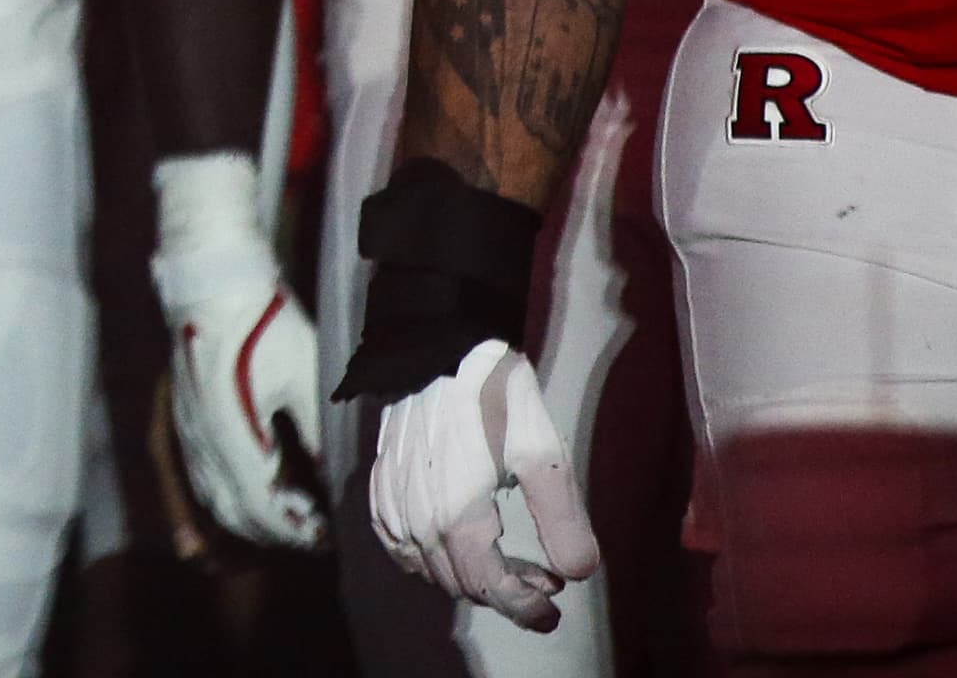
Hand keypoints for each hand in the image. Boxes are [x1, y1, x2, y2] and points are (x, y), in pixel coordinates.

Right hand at [160, 274, 325, 549]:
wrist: (211, 282)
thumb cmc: (266, 323)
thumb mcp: (306, 375)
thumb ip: (317, 434)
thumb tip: (330, 481)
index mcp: (232, 430)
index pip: (260, 507)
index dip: (295, 531)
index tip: (328, 536)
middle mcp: (200, 440)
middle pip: (232, 514)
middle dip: (275, 534)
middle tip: (315, 534)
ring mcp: (185, 432)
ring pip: (210, 502)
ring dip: (246, 524)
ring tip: (285, 525)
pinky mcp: (181, 422)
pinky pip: (193, 480)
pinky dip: (216, 505)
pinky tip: (241, 504)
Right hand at [369, 340, 596, 631]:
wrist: (439, 344)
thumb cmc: (494, 394)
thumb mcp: (542, 453)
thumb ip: (563, 520)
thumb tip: (577, 575)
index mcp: (458, 515)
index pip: (490, 588)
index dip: (525, 609)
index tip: (552, 612)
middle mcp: (417, 518)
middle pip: (460, 583)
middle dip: (504, 591)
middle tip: (542, 575)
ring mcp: (392, 502)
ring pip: (427, 568)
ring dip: (467, 576)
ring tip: (505, 558)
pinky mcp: (379, 484)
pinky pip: (395, 542)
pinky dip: (421, 557)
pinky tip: (448, 544)